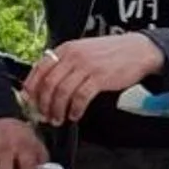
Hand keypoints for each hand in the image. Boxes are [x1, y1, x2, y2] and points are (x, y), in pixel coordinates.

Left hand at [21, 34, 164, 125]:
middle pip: (49, 84)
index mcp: (66, 49)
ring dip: (57, 110)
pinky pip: (81, 97)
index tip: (30, 101)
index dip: (32, 88)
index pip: (40, 69)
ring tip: (59, 119)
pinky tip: (75, 115)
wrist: (139, 50)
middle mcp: (73, 56)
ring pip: (62, 92)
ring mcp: (86, 66)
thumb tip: (49, 83)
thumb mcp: (84, 50)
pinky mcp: (100, 78)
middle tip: (44, 115)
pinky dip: (75, 109)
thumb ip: (66, 62)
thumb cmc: (112, 53)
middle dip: (44, 104)